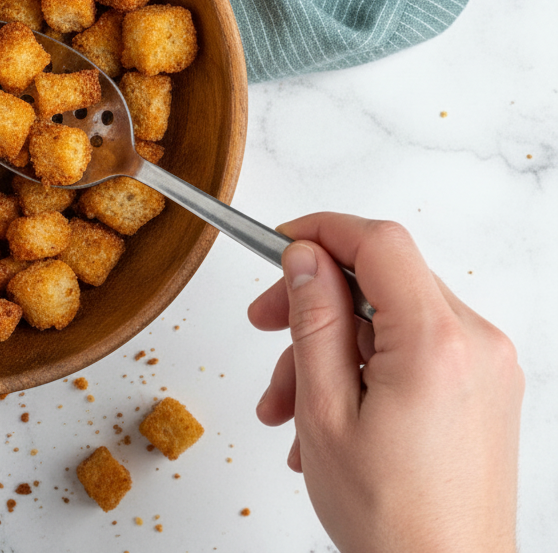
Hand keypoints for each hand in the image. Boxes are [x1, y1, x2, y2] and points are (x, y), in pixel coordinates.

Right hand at [248, 213, 522, 552]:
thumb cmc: (391, 517)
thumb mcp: (324, 411)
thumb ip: (313, 321)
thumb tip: (303, 258)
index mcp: (436, 342)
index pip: (379, 243)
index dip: (320, 232)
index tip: (278, 245)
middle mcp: (475, 344)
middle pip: (380, 281)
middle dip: (312, 304)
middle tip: (263, 326)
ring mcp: (486, 367)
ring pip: (389, 321)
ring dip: (329, 350)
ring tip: (285, 408)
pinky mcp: (484, 390)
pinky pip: (414, 352)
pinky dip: (364, 370)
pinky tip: (325, 418)